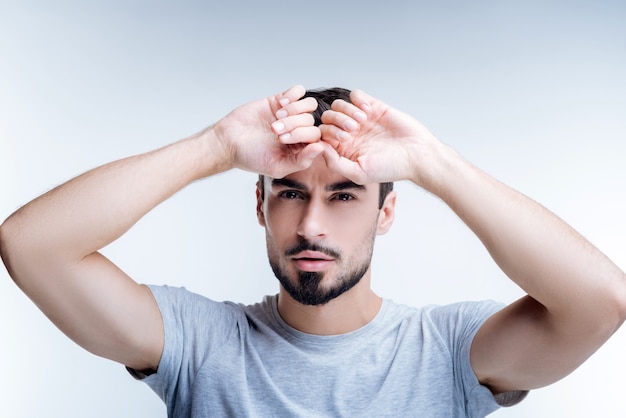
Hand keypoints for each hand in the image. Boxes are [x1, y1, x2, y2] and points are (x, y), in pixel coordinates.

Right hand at [212, 85, 322, 177]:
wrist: (228, 141)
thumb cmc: (250, 157)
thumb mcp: (277, 167)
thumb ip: (302, 160)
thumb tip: (322, 148)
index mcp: (300, 148)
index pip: (316, 137)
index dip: (302, 136)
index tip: (282, 140)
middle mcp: (297, 130)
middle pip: (311, 121)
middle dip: (293, 125)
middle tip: (274, 131)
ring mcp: (290, 114)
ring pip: (309, 105)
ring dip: (294, 110)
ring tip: (276, 117)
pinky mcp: (279, 100)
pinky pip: (298, 91)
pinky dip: (292, 96)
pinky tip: (279, 104)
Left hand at [319, 89, 442, 188]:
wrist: (417, 155)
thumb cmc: (390, 168)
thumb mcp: (359, 173)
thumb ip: (335, 163)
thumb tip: (317, 147)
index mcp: (343, 149)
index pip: (321, 135)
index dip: (326, 134)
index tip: (344, 139)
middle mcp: (349, 133)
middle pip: (327, 118)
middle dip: (336, 121)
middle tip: (353, 130)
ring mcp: (360, 119)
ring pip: (338, 105)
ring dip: (346, 110)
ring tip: (363, 121)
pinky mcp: (373, 106)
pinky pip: (355, 95)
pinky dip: (358, 99)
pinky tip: (368, 110)